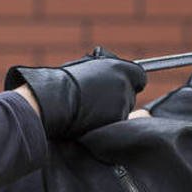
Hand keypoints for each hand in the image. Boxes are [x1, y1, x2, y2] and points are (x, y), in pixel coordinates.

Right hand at [5, 48, 147, 138]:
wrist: (52, 101)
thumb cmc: (63, 82)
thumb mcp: (88, 67)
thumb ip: (106, 72)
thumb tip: (116, 77)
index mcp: (121, 69)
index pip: (139, 77)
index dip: (130, 81)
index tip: (121, 85)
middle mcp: (126, 86)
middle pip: (130, 95)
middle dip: (118, 97)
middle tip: (96, 98)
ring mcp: (122, 106)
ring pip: (122, 110)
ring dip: (111, 111)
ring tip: (88, 109)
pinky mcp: (114, 123)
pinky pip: (115, 123)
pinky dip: (105, 123)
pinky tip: (88, 119)